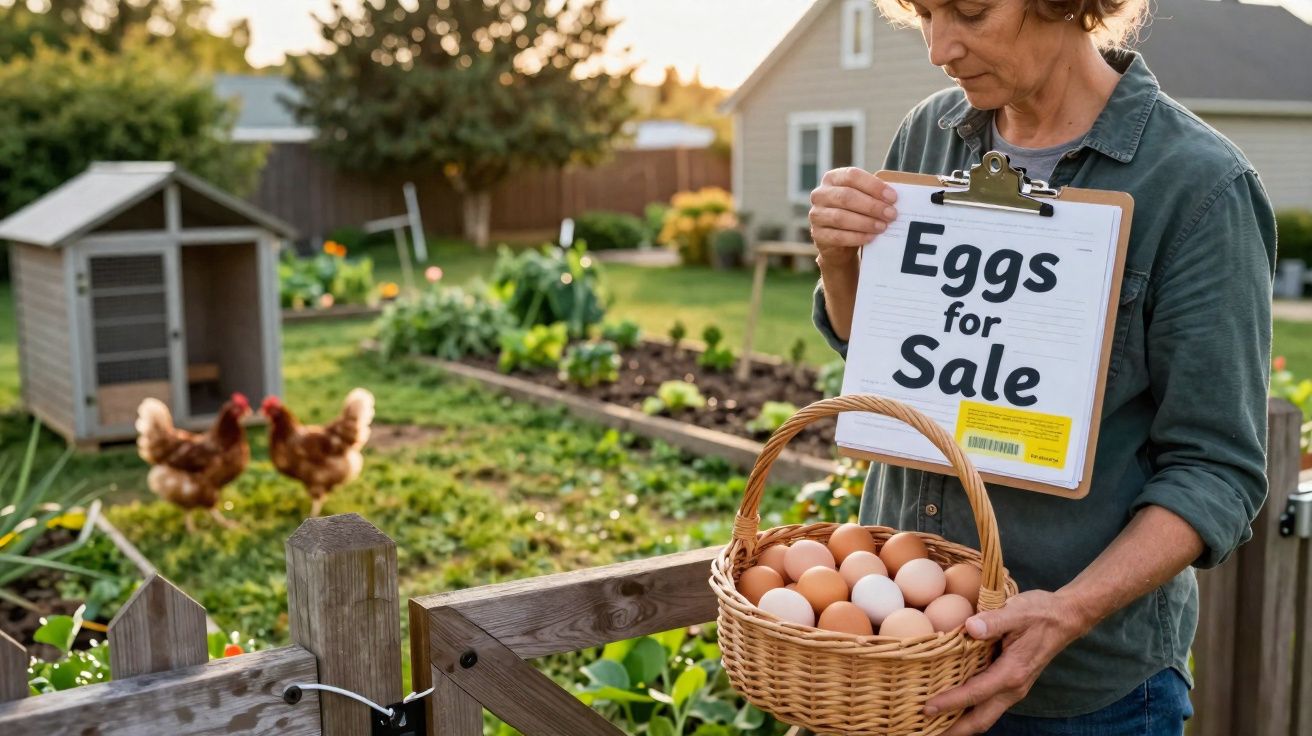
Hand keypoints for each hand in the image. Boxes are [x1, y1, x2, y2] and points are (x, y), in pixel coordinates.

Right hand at [808, 167, 898, 259]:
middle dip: (872, 206)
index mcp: (832, 178)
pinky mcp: (817, 234)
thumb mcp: (863, 199)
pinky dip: (857, 237)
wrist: (839, 242)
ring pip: (841, 217)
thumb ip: (873, 194)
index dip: (873, 186)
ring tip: (883, 227)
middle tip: (891, 214)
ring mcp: (816, 215)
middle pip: (846, 196)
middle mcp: (820, 194)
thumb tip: (893, 198)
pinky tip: (871, 238)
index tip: (893, 197)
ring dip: (866, 222)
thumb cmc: (855, 214)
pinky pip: (838, 236)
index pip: (852, 176)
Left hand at [924, 590, 1090, 734]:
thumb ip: (993, 621)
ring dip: (962, 724)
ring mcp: (1014, 688)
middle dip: (955, 730)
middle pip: (981, 720)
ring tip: (935, 725)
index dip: (950, 702)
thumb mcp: (1017, 612)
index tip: (927, 708)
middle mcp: (1013, 687)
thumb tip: (970, 627)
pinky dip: (970, 711)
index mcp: (1012, 672)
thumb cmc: (1040, 613)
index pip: (975, 694)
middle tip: (927, 730)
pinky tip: (953, 707)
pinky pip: (988, 705)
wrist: (1065, 618)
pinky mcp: (1012, 684)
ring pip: (985, 716)